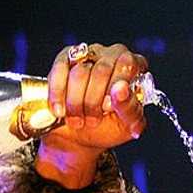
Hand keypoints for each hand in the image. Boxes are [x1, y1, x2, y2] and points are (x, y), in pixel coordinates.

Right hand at [37, 42, 148, 187]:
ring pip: (80, 72)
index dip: (117, 84)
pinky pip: (60, 68)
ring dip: (76, 102)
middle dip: (94, 101)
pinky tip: (60, 111)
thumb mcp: (126, 125)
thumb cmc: (109, 128)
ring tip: (78, 121)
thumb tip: (121, 89)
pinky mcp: (65, 59)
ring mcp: (88, 54)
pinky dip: (58, 93)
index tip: (107, 107)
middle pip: (102, 69)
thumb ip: (130, 108)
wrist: (80, 138)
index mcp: (134, 68)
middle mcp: (112, 56)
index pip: (128, 63)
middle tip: (93, 121)